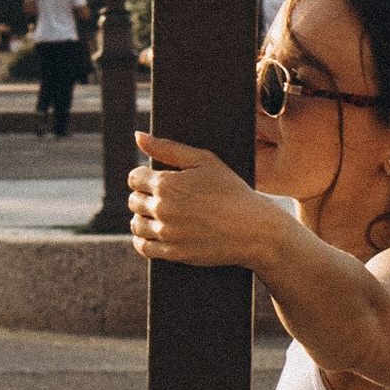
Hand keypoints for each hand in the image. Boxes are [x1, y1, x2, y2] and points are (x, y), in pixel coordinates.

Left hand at [128, 135, 271, 266]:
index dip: (145, 177)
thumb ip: (169, 148)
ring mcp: (167, 233)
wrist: (255, 230)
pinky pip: (143, 247)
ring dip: (143, 218)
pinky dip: (144, 240)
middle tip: (164, 198)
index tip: (156, 180)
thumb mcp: (205, 161)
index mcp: (167, 183)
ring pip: (136, 224)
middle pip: (134, 201)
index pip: (135, 178)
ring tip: (160, 215)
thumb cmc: (233, 191)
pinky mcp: (173, 253)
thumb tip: (139, 136)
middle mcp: (162, 208)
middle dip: (145, 197)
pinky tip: (155, 234)